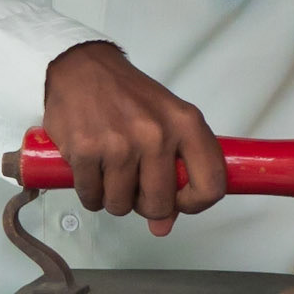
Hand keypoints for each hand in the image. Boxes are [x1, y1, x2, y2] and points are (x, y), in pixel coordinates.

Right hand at [42, 43, 226, 235]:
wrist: (82, 67)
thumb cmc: (127, 95)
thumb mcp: (164, 123)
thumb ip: (173, 172)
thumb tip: (163, 226)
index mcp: (186, 124)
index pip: (210, 185)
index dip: (194, 204)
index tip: (179, 202)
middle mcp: (156, 134)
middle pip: (159, 205)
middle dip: (144, 205)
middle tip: (135, 185)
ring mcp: (119, 144)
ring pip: (121, 205)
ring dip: (113, 198)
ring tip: (110, 172)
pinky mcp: (85, 150)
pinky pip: (91, 197)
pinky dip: (89, 192)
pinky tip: (91, 170)